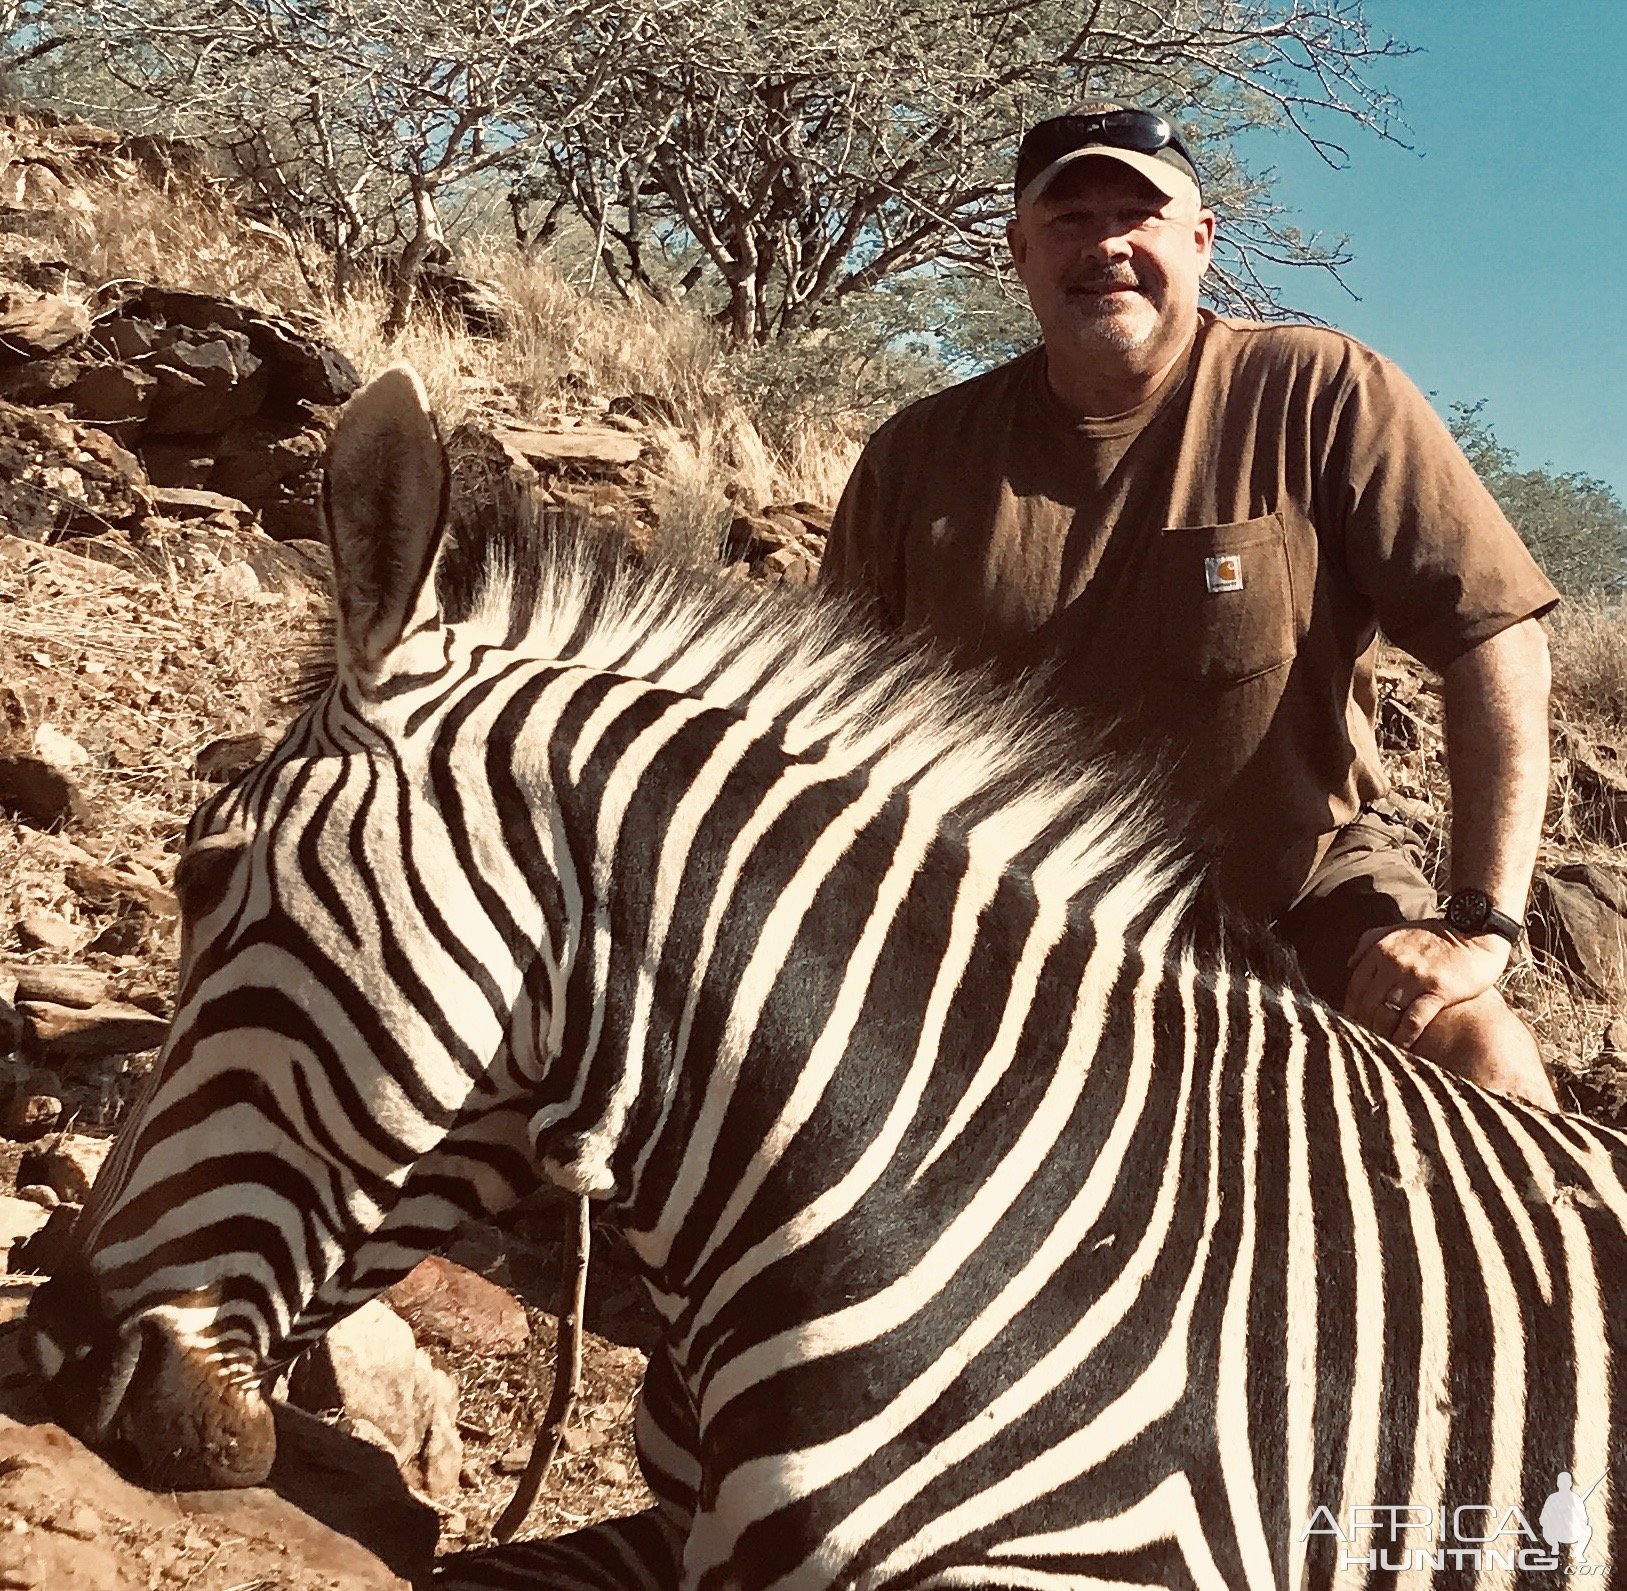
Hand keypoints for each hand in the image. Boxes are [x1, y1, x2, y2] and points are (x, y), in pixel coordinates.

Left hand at [1343, 921, 1512, 1049]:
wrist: (1478, 930)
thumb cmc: (1437, 933)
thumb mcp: (1397, 930)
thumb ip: (1369, 942)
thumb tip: (1350, 963)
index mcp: (1381, 951)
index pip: (1355, 988)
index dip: (1351, 1010)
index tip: (1350, 1026)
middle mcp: (1393, 964)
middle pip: (1368, 1004)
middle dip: (1363, 1026)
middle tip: (1363, 1044)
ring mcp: (1414, 977)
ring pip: (1386, 1013)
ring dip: (1381, 1034)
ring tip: (1379, 1050)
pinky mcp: (1438, 990)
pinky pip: (1413, 1020)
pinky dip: (1404, 1037)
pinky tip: (1401, 1049)